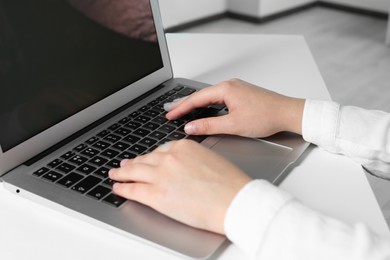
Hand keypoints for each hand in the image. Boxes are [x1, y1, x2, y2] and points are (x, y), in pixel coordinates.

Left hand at [109, 139, 251, 233]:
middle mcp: (169, 158)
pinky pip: (133, 190)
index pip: (160, 151)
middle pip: (145, 160)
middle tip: (124, 165)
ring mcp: (160, 175)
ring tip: (115, 175)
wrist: (234, 201)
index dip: (150, 157)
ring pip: (134, 172)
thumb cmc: (229, 184)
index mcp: (183, 147)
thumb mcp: (210, 160)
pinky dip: (123, 188)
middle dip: (133, 163)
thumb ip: (191, 159)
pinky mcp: (156, 195)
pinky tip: (118, 188)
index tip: (145, 159)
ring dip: (122, 174)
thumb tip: (182, 166)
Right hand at [165, 78, 304, 137]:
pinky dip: (207, 103)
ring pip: (209, 96)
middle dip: (184, 103)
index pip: (196, 99)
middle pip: (201, 95)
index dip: (180, 108)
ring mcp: (236, 88)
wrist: (288, 113)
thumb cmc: (266, 116)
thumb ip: (209, 126)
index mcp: (226, 89)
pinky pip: (218, 97)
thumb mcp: (234, 125)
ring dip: (195, 103)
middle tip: (170, 110)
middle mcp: (230, 85)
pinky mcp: (241, 93)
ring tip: (181, 109)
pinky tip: (203, 108)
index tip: (170, 114)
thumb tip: (191, 127)